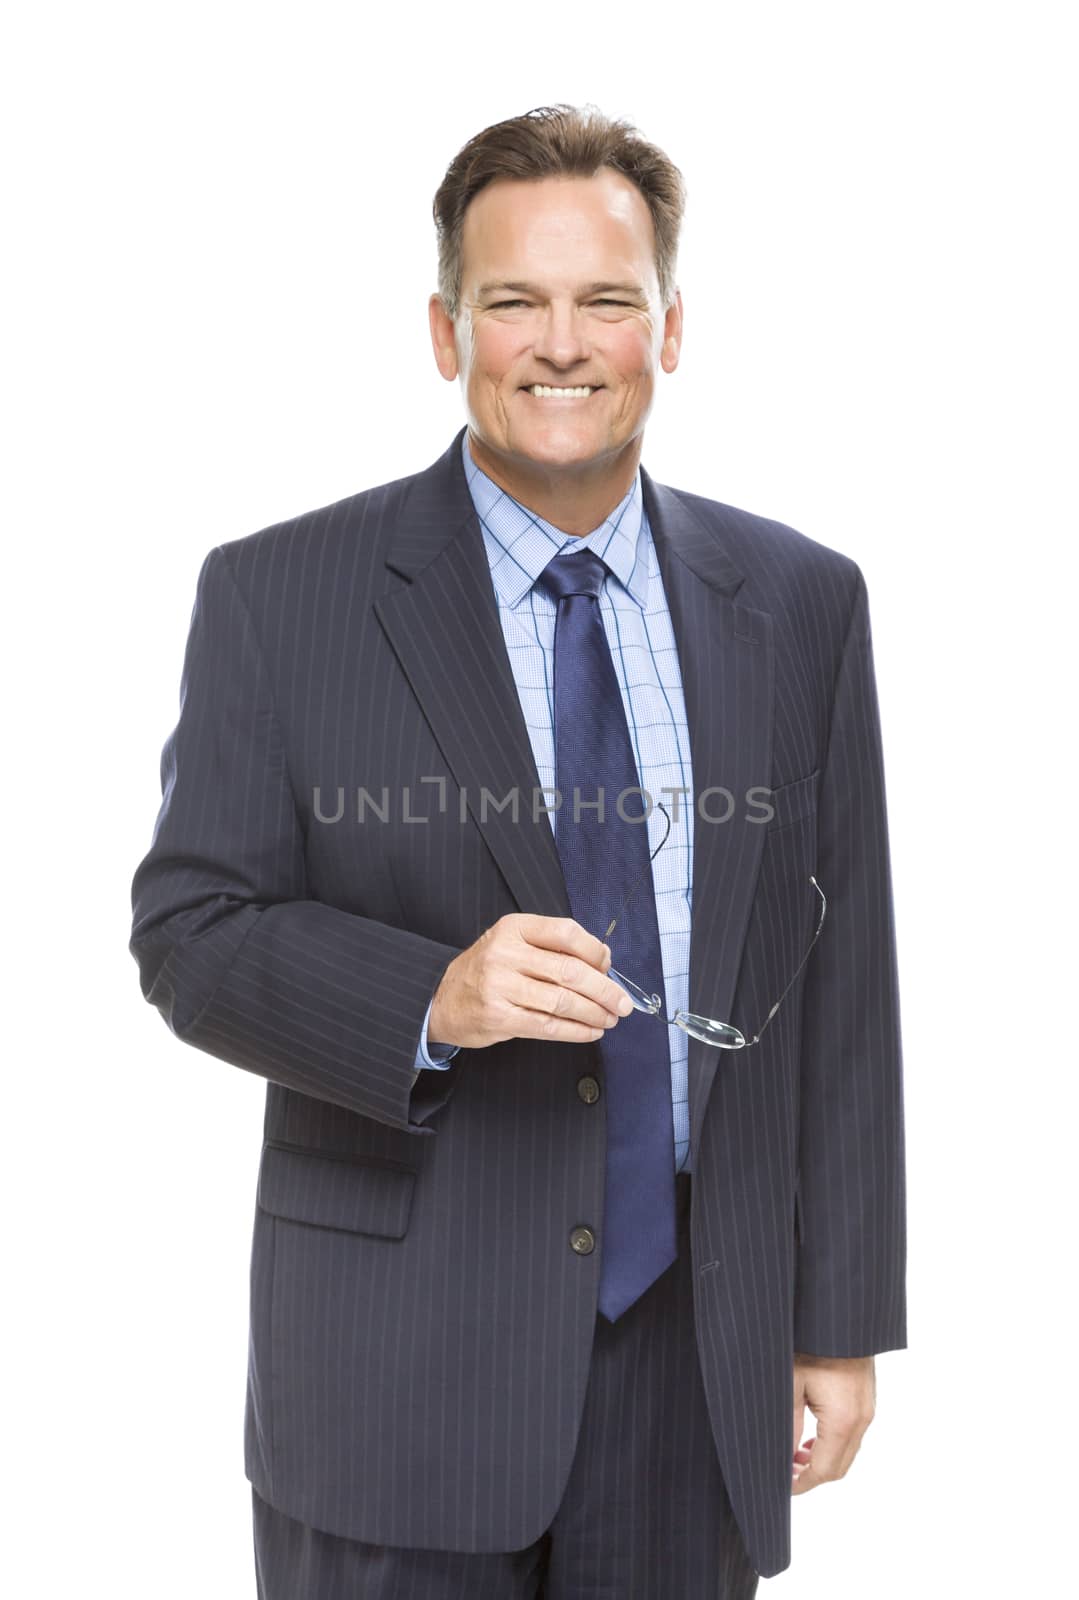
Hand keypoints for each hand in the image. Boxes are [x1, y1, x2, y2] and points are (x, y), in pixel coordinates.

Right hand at [428, 913, 634, 1049]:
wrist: (443, 999)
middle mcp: (505, 953)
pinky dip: (575, 1031)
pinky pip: (547, 1026)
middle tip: (622, 1003)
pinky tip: (590, 1031)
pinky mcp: (499, 1017)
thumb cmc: (487, 971)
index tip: (609, 967)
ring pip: (562, 1001)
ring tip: (609, 1019)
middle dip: (605, 990)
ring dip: (594, 1013)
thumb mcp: (514, 944)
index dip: (595, 951)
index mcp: (514, 928)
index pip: (566, 933)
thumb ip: (554, 948)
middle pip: (570, 971)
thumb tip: (603, 961)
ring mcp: (500, 986)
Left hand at [791, 1353, 875, 1493]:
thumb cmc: (811, 1342)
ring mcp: (868, 1407)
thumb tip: (782, 1457)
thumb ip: (788, 1425)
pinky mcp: (866, 1397)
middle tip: (784, 1471)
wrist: (837, 1313)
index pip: (825, 1470)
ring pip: (847, 1450)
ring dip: (822, 1458)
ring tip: (793, 1452)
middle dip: (811, 1474)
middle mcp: (862, 1418)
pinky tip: (811, 1432)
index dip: (801, 1483)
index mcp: (844, 1420)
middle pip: (839, 1466)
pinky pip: (851, 1432)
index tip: (781, 1484)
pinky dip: (832, 1441)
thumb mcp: (790, 1384)